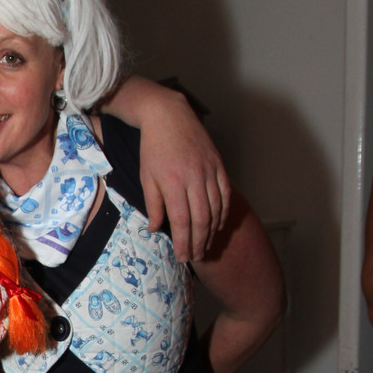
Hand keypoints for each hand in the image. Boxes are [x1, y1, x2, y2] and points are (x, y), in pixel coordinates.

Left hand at [138, 91, 229, 261]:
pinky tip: (217, 224)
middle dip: (199, 242)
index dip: (184, 242)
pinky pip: (225, 194)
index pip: (182, 221)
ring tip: (206, 245)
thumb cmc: (153, 148)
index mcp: (173, 183)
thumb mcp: (146, 177)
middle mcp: (194, 178)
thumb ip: (153, 205)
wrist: (168, 115)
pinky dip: (223, 213)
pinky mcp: (218, 165)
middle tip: (196, 256)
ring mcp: (209, 171)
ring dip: (212, 231)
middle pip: (202, 219)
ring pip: (216, 209)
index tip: (183, 257)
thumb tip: (156, 229)